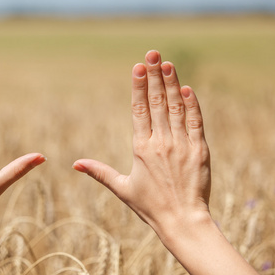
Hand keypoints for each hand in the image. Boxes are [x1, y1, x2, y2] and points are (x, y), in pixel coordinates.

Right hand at [73, 50, 210, 234]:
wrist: (183, 221)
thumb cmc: (150, 206)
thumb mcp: (122, 188)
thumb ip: (99, 172)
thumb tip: (75, 164)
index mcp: (141, 148)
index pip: (139, 110)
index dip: (139, 87)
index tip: (138, 67)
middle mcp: (161, 142)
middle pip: (157, 102)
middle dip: (154, 76)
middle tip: (152, 53)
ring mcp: (182, 144)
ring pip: (176, 108)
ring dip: (172, 84)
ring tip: (168, 64)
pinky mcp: (200, 150)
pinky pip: (195, 122)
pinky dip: (192, 105)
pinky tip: (188, 89)